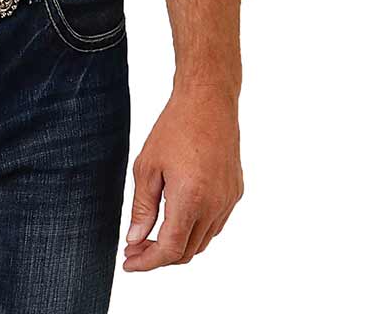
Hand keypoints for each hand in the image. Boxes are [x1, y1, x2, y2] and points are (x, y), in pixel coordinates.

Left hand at [123, 85, 243, 270]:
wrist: (207, 102)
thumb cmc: (174, 128)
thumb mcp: (147, 167)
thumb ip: (142, 207)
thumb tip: (136, 240)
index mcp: (191, 200)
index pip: (170, 249)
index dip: (148, 262)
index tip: (129, 263)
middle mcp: (215, 206)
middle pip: (187, 251)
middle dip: (159, 256)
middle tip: (135, 249)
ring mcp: (228, 200)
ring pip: (202, 240)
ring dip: (178, 245)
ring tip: (152, 236)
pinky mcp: (235, 192)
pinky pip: (215, 223)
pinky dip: (195, 229)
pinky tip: (177, 218)